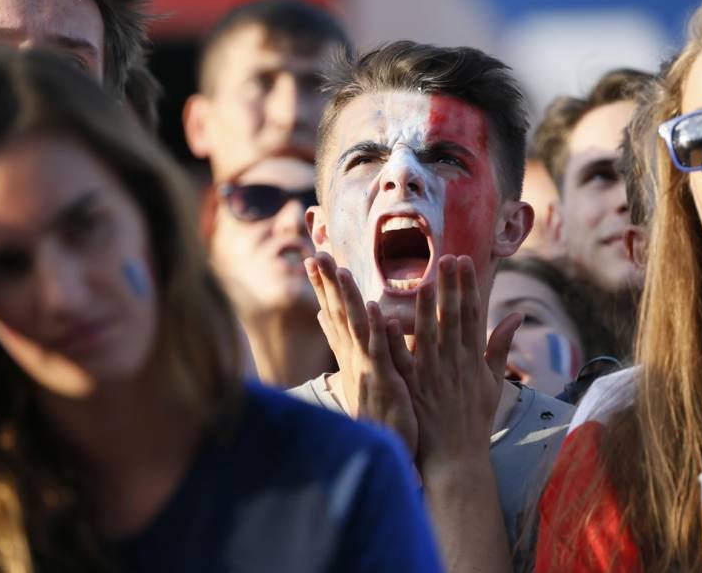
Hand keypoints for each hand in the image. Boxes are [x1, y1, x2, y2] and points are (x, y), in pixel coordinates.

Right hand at [305, 252, 418, 455]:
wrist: (387, 448)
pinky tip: (376, 307)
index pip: (333, 313)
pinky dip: (377, 328)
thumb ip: (341, 342)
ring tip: (339, 269)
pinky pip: (379, 349)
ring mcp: (366, 368)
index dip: (323, 286)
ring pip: (354, 325)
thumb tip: (324, 318)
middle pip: (337, 313)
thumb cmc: (377, 411)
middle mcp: (352, 358)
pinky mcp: (382, 379)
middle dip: (326, 283)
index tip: (314, 257)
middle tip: (316, 252)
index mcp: (349, 354)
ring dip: (347, 297)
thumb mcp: (357, 372)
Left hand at [392, 255, 521, 472]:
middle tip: (445, 257)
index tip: (464, 261)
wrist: (457, 459)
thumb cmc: (474, 421)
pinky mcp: (412, 390)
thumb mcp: (494, 383)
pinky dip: (394, 340)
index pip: (472, 314)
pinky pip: (401, 360)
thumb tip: (516, 315)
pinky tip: (385, 318)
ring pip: (428, 335)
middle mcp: (454, 363)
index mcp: (472, 358)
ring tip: (421, 280)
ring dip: (424, 307)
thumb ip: (500, 347)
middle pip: (452, 318)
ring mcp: (432, 376)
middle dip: (449, 286)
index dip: (468, 286)